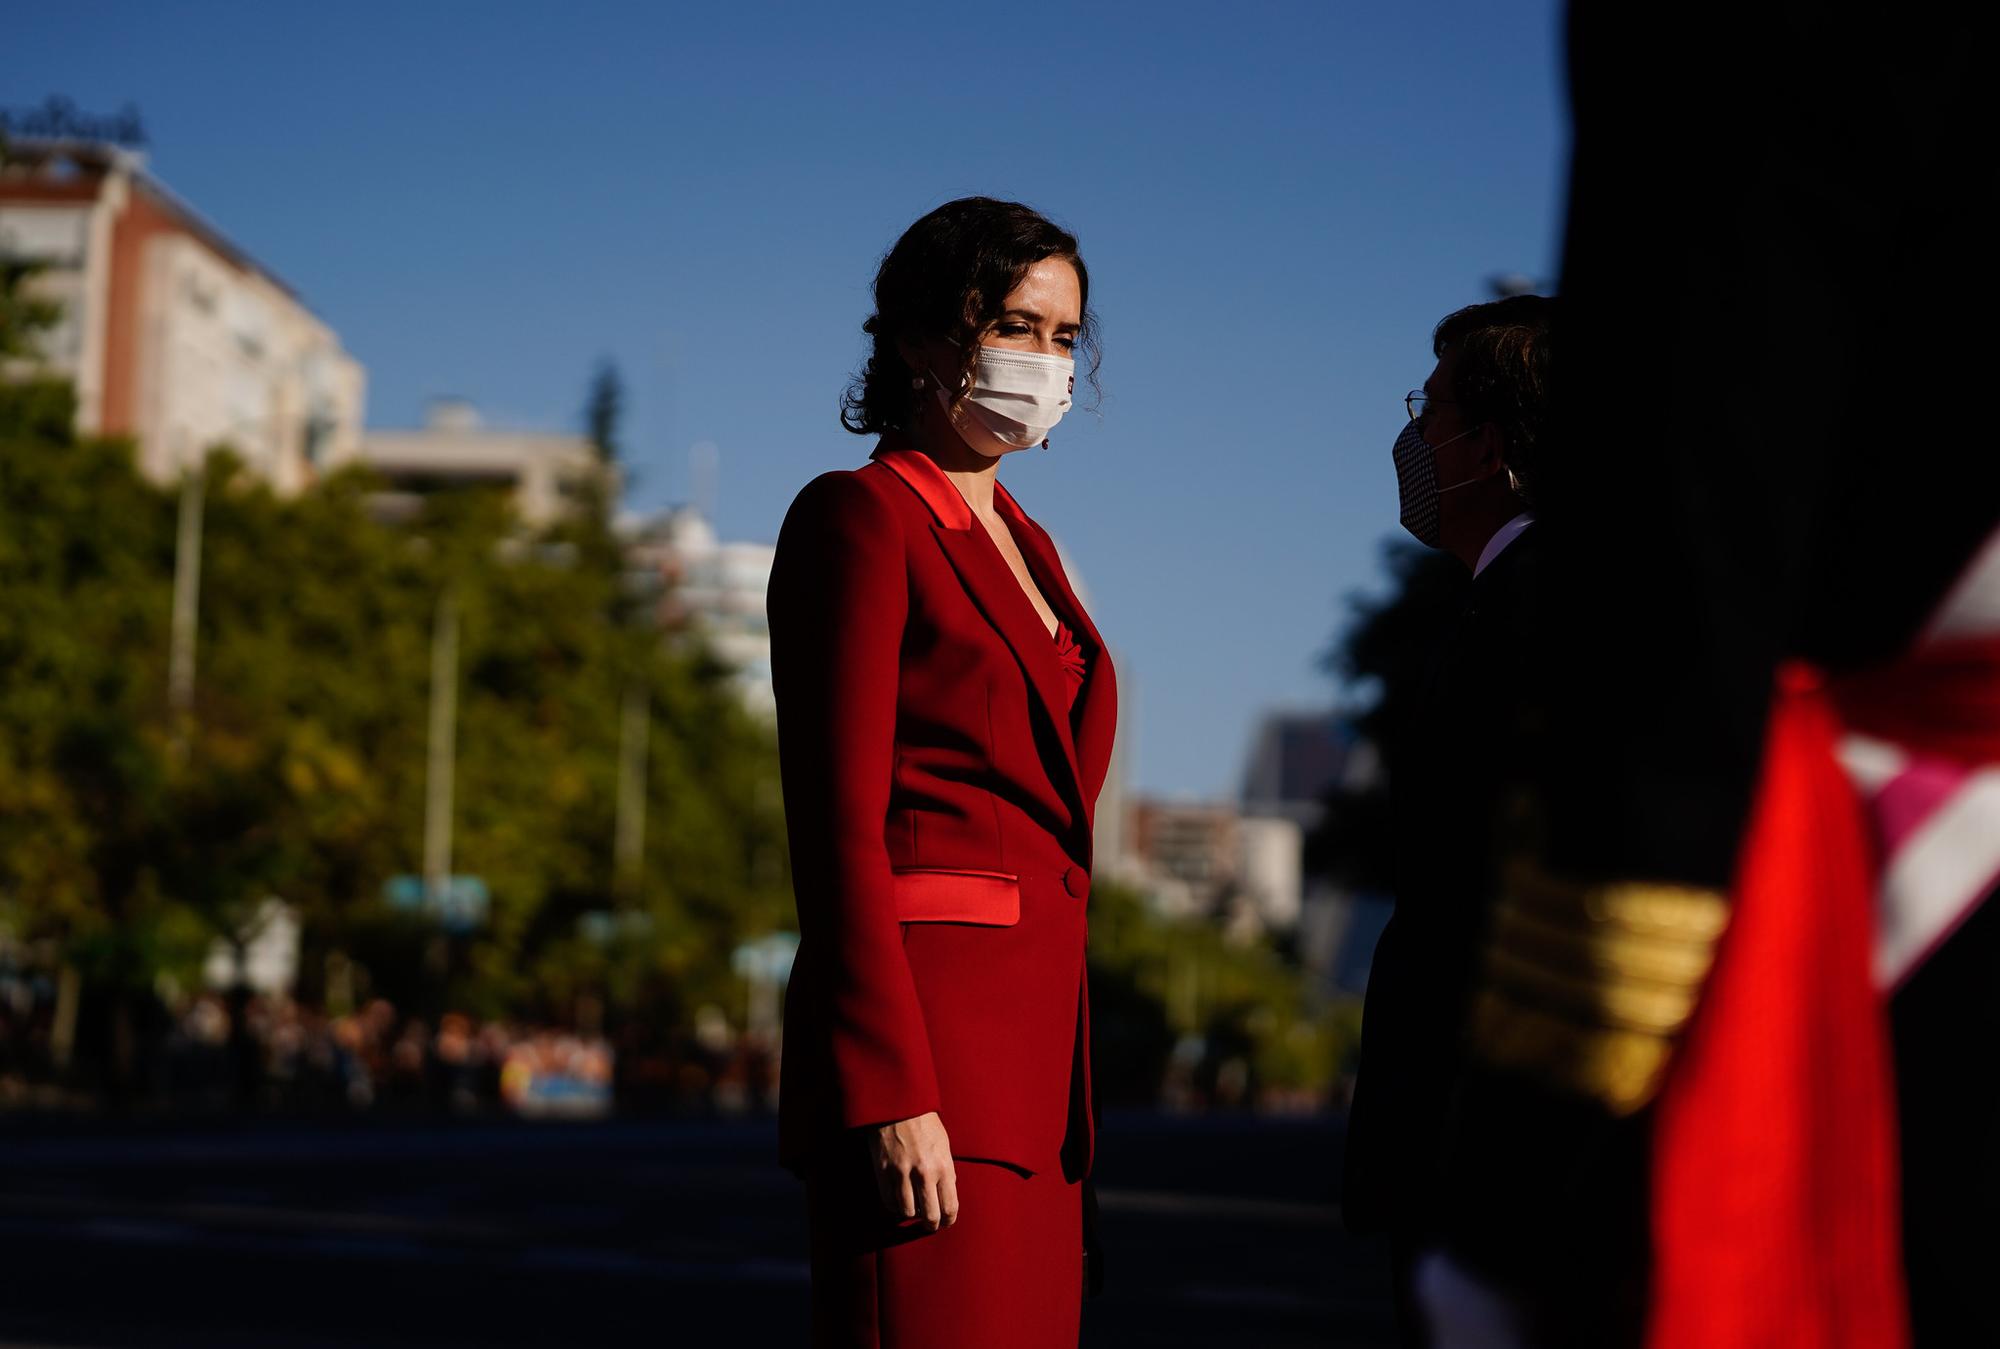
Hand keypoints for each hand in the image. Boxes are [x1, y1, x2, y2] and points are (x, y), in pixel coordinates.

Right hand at [868, 1111, 958, 1231]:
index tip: (945, 1221)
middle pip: (930, 1217)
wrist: (898, 1105)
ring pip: (908, 1213)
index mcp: (943, 1166)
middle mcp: (924, 1174)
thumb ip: (947, 1170)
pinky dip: (894, 1206)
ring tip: (913, 1208)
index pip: (950, 1208)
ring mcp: (902, 1174)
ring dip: (911, 1214)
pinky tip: (898, 1200)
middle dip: (931, 1225)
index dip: (948, 1220)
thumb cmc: (924, 1123)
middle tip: (929, 1224)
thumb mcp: (944, 1145)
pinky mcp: (884, 1172)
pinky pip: (889, 1202)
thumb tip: (947, 1191)